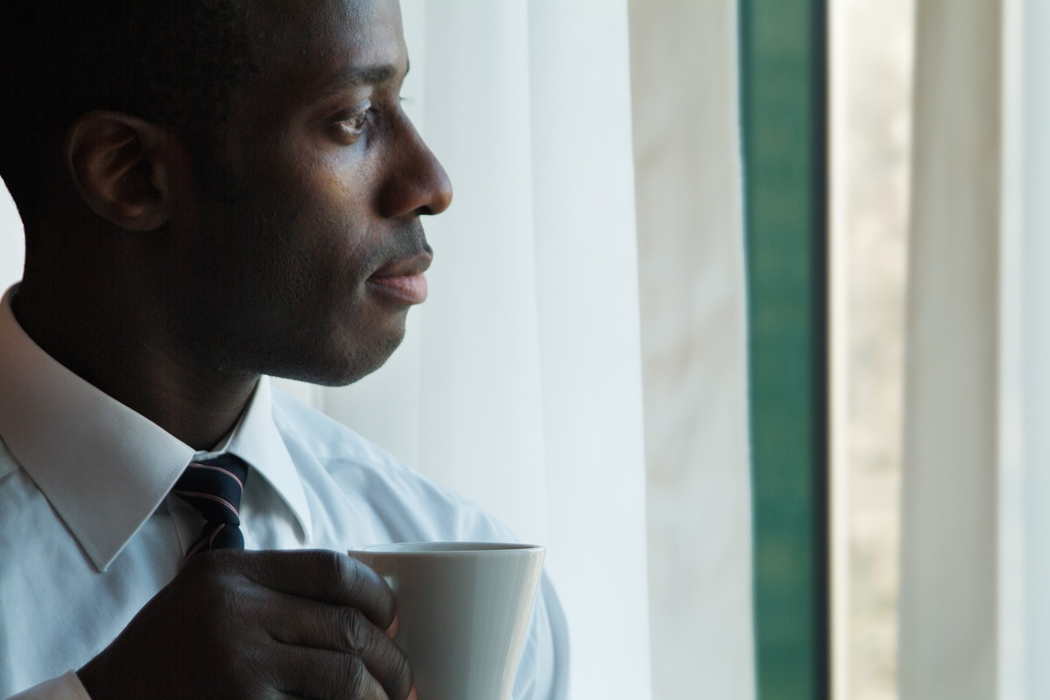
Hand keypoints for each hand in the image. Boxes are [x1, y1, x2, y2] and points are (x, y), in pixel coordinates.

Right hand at [77, 549, 415, 699]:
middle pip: (348, 626)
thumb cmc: (167, 653)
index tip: (393, 619)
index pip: (333, 569)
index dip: (378, 594)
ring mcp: (237, 665)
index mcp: (232, 572)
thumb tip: (366, 606)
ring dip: (382, 696)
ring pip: (346, 676)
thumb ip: (271, 589)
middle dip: (392, 659)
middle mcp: (234, 611)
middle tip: (405, 680)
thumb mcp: (209, 597)